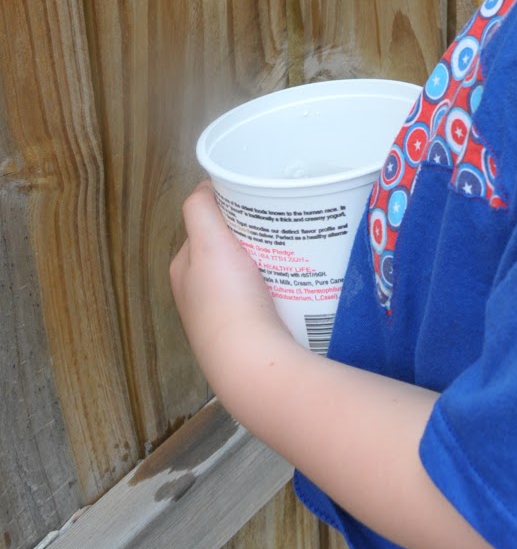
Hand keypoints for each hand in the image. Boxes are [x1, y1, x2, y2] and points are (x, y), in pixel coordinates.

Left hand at [170, 181, 295, 409]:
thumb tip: (206, 184)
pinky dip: (282, 282)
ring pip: (251, 271)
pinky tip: (299, 277)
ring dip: (271, 258)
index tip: (258, 196)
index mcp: (183, 270)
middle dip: (254, 233)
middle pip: (230, 247)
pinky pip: (268, 294)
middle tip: (283, 220)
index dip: (228, 208)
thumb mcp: (207, 243)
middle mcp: (199, 293)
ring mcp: (226, 314)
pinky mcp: (252, 330)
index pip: (204, 224)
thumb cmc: (227, 301)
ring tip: (296, 245)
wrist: (254, 363)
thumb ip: (201, 209)